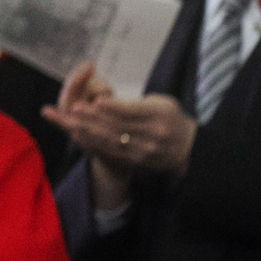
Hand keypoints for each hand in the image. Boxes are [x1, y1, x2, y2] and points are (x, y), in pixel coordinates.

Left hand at [42, 60, 189, 200]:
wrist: (189, 146)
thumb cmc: (169, 117)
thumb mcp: (161, 103)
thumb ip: (137, 103)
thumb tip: (109, 104)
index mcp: (161, 114)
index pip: (134, 111)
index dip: (115, 107)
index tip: (96, 100)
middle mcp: (155, 133)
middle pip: (121, 125)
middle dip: (95, 117)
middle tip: (75, 108)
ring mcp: (147, 149)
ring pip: (114, 140)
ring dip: (91, 131)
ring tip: (71, 122)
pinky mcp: (139, 160)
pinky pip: (114, 152)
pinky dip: (95, 144)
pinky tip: (79, 136)